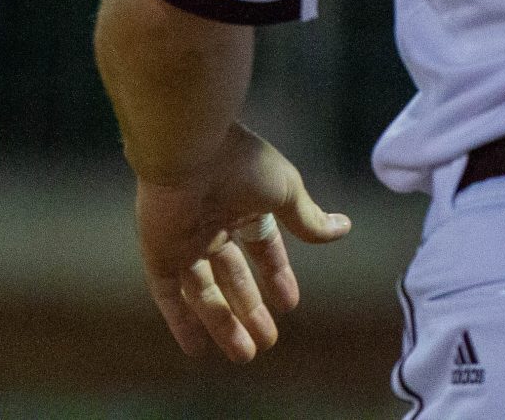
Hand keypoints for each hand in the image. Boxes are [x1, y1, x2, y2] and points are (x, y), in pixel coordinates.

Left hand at [134, 124, 350, 362]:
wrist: (191, 151)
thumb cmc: (243, 164)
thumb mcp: (285, 193)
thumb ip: (309, 218)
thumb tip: (344, 229)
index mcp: (245, 206)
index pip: (262, 248)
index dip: (277, 276)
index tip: (290, 304)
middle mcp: (214, 227)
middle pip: (234, 278)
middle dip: (251, 310)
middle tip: (266, 342)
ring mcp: (185, 243)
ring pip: (206, 293)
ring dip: (225, 324)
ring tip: (245, 354)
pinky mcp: (160, 255)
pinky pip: (170, 296)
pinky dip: (183, 322)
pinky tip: (198, 348)